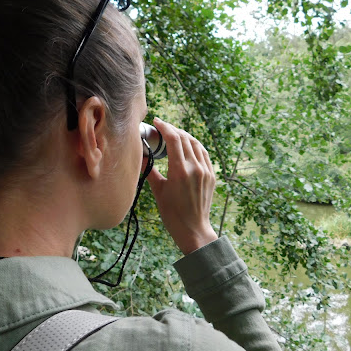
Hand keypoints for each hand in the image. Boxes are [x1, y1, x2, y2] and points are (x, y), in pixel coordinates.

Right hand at [146, 118, 217, 253]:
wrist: (193, 229)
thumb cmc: (172, 213)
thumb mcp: (158, 191)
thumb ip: (149, 170)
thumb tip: (139, 156)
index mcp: (180, 171)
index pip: (174, 139)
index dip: (165, 127)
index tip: (157, 122)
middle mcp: (195, 168)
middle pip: (185, 138)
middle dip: (172, 130)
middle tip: (162, 128)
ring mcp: (206, 171)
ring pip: (196, 144)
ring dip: (185, 136)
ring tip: (174, 135)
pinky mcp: (212, 175)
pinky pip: (204, 153)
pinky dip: (195, 146)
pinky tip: (188, 145)